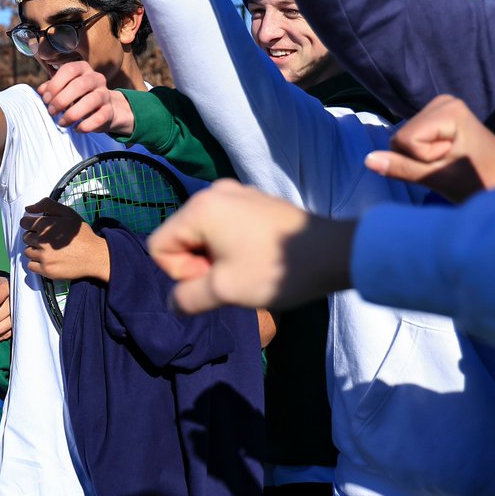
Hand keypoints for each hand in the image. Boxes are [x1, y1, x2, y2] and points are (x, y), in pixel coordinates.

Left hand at [20, 198, 110, 281]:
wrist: (94, 255)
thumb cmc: (81, 234)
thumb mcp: (68, 212)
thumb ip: (46, 205)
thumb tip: (27, 208)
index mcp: (45, 225)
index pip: (24, 223)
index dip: (31, 224)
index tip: (39, 228)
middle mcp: (41, 240)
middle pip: (25, 237)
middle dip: (34, 237)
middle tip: (47, 240)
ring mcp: (43, 256)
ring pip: (27, 252)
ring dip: (35, 250)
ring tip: (48, 251)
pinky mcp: (46, 270)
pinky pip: (30, 266)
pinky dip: (36, 263)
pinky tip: (47, 260)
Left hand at [37, 61, 132, 133]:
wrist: (103, 109)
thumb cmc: (77, 96)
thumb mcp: (64, 89)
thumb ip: (51, 88)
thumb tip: (41, 91)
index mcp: (83, 68)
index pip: (69, 70)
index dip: (55, 85)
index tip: (45, 99)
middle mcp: (96, 78)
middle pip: (79, 85)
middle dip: (61, 100)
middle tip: (51, 112)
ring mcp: (105, 94)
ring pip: (90, 101)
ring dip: (72, 114)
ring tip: (61, 123)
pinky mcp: (109, 111)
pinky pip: (99, 118)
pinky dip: (85, 125)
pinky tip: (76, 128)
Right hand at [147, 180, 354, 312]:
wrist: (335, 253)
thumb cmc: (274, 270)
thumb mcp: (224, 291)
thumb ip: (188, 298)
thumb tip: (174, 303)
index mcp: (199, 208)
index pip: (159, 245)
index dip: (179, 271)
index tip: (213, 279)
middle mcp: (213, 192)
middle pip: (181, 236)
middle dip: (198, 262)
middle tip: (232, 277)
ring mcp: (237, 192)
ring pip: (203, 232)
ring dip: (216, 256)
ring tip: (247, 268)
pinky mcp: (256, 200)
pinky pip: (225, 224)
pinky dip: (232, 244)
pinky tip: (257, 257)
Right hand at [364, 94, 494, 202]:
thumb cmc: (476, 179)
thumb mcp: (437, 178)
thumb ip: (402, 168)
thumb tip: (368, 160)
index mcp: (448, 111)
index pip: (405, 139)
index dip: (420, 158)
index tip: (447, 161)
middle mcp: (443, 101)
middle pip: (402, 136)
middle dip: (417, 156)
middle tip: (447, 162)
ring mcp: (440, 105)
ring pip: (403, 137)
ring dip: (419, 154)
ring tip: (448, 159)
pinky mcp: (437, 114)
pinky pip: (410, 135)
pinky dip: (421, 149)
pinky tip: (444, 152)